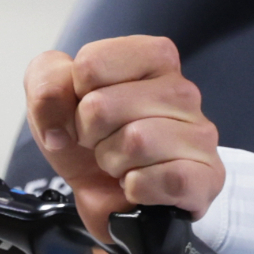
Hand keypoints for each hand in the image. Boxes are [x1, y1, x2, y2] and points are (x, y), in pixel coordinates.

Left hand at [24, 35, 221, 236]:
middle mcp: (183, 89)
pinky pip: (165, 179)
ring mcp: (200, 134)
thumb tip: (59, 121)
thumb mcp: (53, 99)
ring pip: (134, 142)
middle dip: (90, 134)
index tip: (85, 110)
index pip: (90, 64)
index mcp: (152, 57)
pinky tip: (140, 185)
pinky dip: (138, 188)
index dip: (74, 96)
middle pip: (102, 106)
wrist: (107, 196)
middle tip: (104, 143)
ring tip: (123, 164)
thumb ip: (45, 83)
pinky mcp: (207, 176)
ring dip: (113, 162)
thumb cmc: (90, 139)